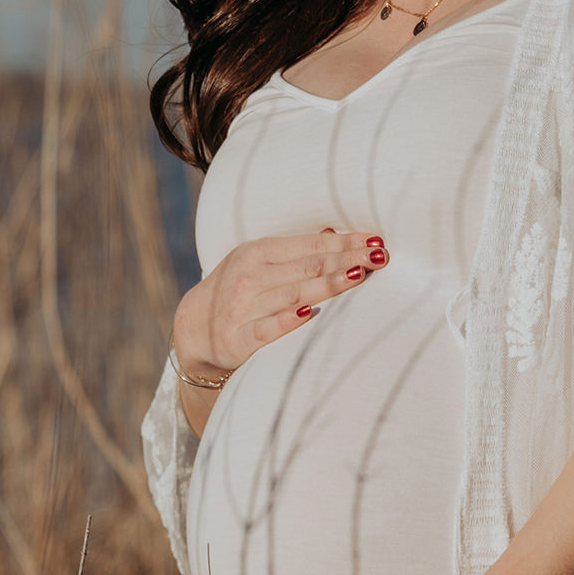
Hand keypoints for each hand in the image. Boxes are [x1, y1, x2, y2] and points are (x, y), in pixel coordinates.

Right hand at [172, 227, 389, 377]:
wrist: (193, 329)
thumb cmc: (239, 291)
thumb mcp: (259, 263)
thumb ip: (295, 253)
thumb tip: (335, 235)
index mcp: (257, 252)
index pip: (310, 246)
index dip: (344, 243)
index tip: (376, 242)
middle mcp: (249, 276)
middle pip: (307, 267)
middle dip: (346, 260)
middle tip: (380, 257)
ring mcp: (242, 307)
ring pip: (292, 294)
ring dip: (326, 285)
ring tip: (357, 277)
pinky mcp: (237, 339)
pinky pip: (266, 329)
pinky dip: (286, 321)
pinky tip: (309, 314)